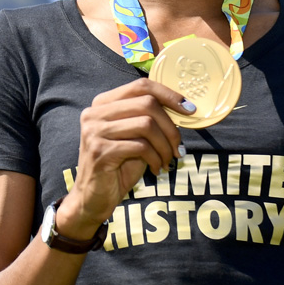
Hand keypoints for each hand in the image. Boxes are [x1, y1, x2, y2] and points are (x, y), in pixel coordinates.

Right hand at [56, 78, 193, 238]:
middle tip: (179, 147)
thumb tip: (182, 108)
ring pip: (146, 124)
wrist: (93, 198)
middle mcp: (95, 113)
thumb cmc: (118, 166)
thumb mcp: (135, 137)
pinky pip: (140, 146)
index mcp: (103, 103)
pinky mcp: (99, 151)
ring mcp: (95, 131)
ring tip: (167, 160)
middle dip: (170, 127)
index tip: (189, 109)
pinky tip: (156, 169)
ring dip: (165, 146)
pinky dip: (155, 158)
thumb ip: (149, 119)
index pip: (140, 86)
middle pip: (146, 104)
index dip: (168, 95)